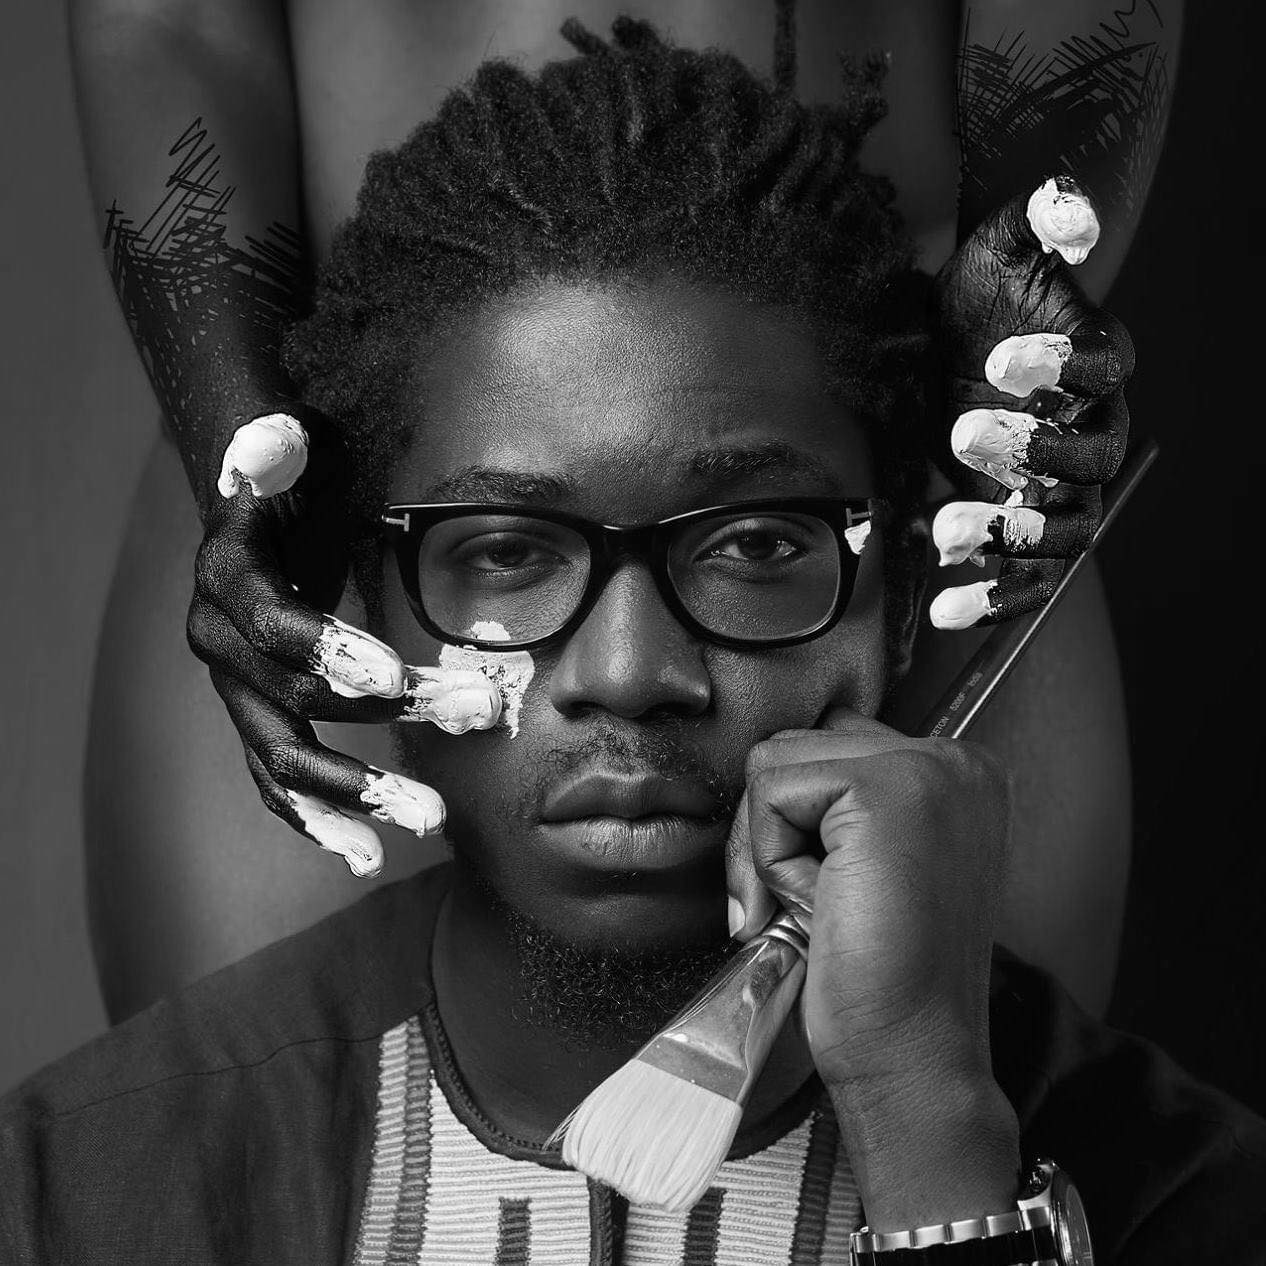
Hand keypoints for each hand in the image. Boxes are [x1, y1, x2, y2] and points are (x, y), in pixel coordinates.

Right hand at [187, 407, 502, 877]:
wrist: (260, 512)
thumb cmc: (290, 475)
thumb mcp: (287, 448)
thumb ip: (274, 448)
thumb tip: (275, 439)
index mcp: (227, 581)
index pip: (274, 629)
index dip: (327, 650)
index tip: (390, 672)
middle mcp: (218, 645)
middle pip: (300, 701)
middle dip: (388, 715)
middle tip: (475, 717)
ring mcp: (235, 694)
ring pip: (285, 762)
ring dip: (357, 796)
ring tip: (432, 820)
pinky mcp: (257, 721)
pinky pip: (278, 784)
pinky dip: (320, 821)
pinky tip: (369, 854)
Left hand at [726, 709, 1019, 1227]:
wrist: (912, 1054)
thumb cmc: (882, 976)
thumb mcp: (866, 860)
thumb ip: (839, 801)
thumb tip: (770, 763)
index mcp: (957, 774)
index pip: (829, 744)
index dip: (795, 819)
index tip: (821, 890)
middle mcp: (953, 760)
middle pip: (795, 746)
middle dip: (772, 829)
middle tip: (811, 907)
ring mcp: (926, 769)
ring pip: (774, 763)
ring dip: (772, 845)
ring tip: (826, 906)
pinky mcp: (884, 791)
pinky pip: (770, 792)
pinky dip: (772, 858)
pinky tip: (824, 906)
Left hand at [930, 176, 1134, 628]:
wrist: (960, 342)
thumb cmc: (986, 295)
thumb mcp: (1002, 245)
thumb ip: (1041, 218)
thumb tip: (1067, 204)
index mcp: (1093, 362)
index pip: (1105, 367)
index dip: (1060, 368)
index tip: (998, 361)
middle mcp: (1089, 429)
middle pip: (1091, 463)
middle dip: (1032, 455)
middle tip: (958, 434)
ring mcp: (1057, 486)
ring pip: (1066, 530)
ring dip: (1010, 536)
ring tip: (941, 532)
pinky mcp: (1020, 523)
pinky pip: (1028, 576)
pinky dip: (993, 598)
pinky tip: (942, 613)